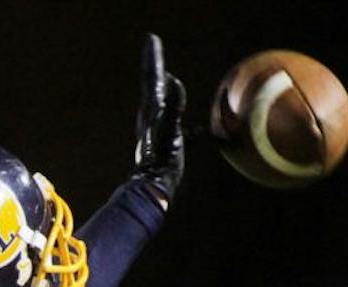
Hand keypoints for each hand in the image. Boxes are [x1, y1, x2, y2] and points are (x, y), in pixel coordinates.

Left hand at [133, 32, 185, 201]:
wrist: (153, 187)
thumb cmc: (161, 159)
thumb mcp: (168, 129)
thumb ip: (171, 106)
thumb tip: (174, 82)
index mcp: (152, 111)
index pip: (153, 77)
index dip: (154, 58)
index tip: (150, 38)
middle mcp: (151, 118)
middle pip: (153, 85)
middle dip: (154, 65)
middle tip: (152, 46)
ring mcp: (157, 130)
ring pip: (162, 102)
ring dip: (165, 87)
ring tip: (167, 77)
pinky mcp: (166, 144)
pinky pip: (176, 124)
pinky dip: (183, 118)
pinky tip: (197, 129)